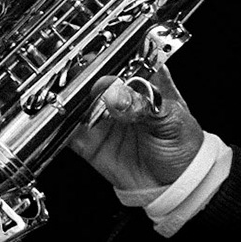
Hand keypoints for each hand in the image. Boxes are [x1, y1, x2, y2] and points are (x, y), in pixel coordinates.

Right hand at [68, 64, 204, 191]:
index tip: (97, 62)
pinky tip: (57, 121)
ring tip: (64, 100)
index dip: (106, 56)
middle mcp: (118, 94)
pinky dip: (56, 125)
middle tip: (77, 82)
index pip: (122, 58)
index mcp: (143, 79)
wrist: (176, 186)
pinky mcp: (88, 141)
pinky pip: (66, 131)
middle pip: (91, 76)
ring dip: (64, 99)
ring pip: (74, 100)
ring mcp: (101, 117)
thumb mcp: (171, 121)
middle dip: (79, 76)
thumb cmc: (183, 145)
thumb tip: (116, 94)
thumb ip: (144, 106)